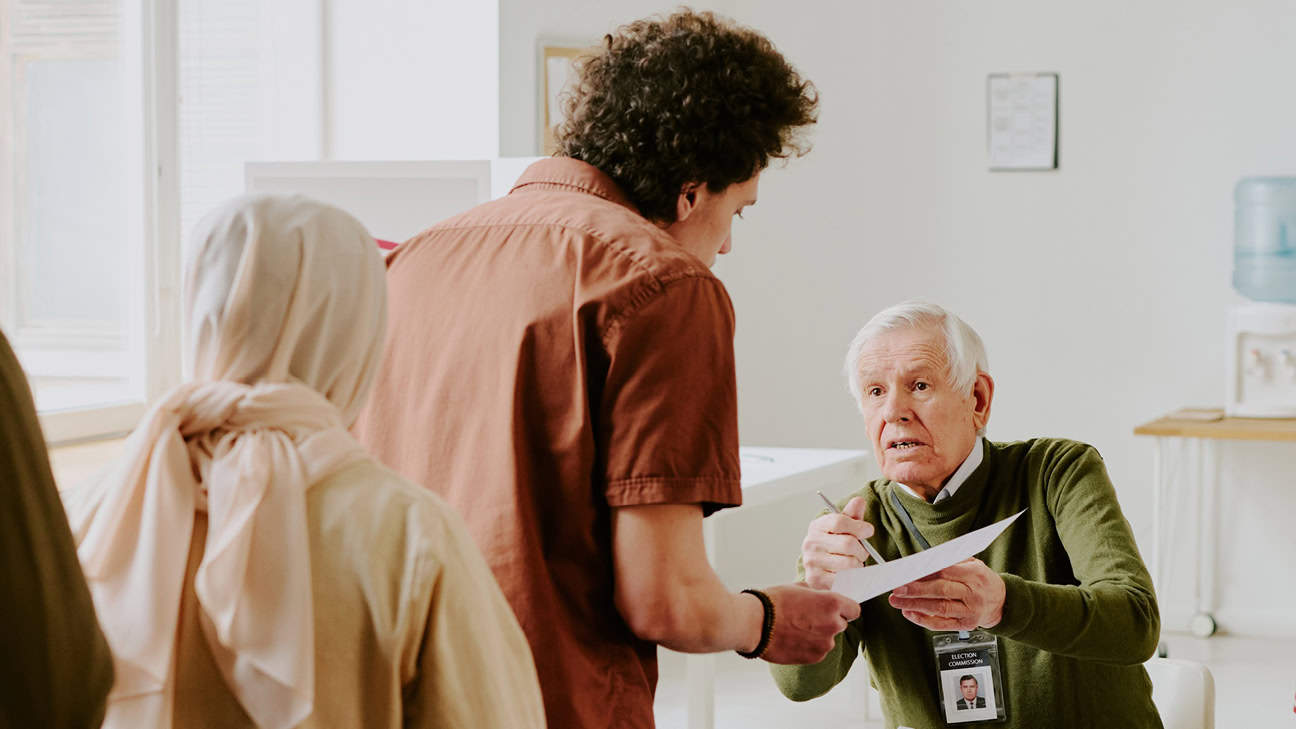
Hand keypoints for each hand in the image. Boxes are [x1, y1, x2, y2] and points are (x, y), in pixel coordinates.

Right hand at [758, 582, 860, 664]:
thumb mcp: (797, 587)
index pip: (854, 609)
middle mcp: (833, 625)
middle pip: (842, 624)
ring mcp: (825, 644)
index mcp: (832, 604)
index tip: (836, 609)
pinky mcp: (815, 658)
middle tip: (808, 617)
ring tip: (796, 629)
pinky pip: (818, 650)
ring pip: (828, 639)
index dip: (845, 608)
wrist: (755, 624)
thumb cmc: (774, 602)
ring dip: (818, 635)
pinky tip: (793, 639)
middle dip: (829, 621)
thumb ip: (815, 593)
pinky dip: (809, 646)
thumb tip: (819, 596)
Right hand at [801, 496, 874, 589]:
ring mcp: (811, 561)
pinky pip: (843, 579)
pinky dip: (851, 578)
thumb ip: (852, 515)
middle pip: (847, 544)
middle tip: (861, 553)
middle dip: (861, 550)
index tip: (868, 531)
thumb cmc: (834, 545)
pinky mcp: (815, 579)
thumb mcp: (843, 528)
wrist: (820, 568)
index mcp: (817, 526)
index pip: (839, 521)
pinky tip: (847, 574)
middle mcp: (810, 542)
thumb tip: (859, 501)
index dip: (858, 526)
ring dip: (857, 565)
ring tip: (853, 563)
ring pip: (849, 564)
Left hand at [887, 557, 1004, 630]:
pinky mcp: (966, 625)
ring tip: (897, 601)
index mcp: (975, 574)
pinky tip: (910, 614)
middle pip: (941, 590)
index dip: (925, 572)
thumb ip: (951, 562)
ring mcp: (970, 611)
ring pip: (939, 608)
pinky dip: (923, 620)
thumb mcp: (972, 563)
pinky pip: (942, 624)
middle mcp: (974, 593)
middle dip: (916, 590)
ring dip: (915, 605)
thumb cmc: (981, 580)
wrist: (1002, 602)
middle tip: (897, 589)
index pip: (946, 571)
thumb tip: (923, 562)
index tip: (907, 572)